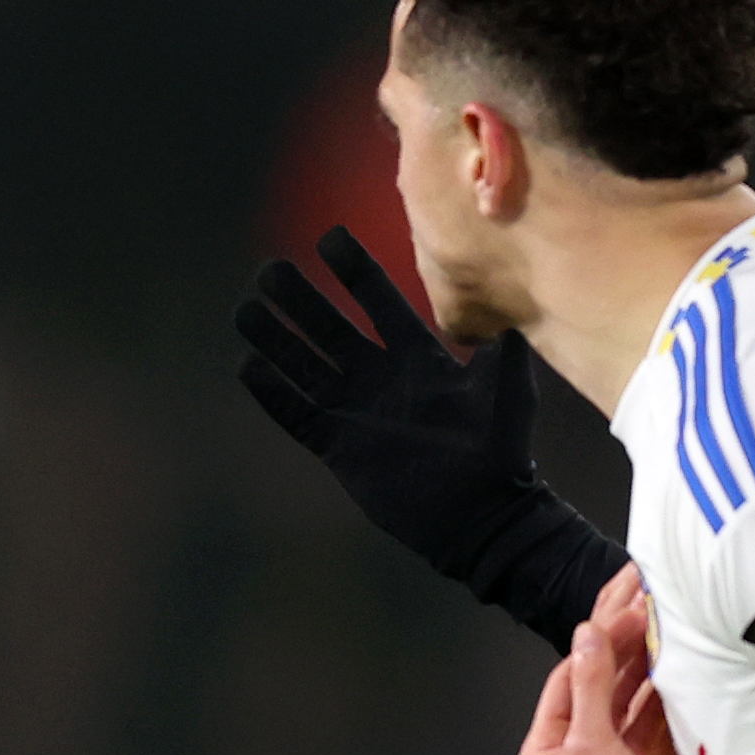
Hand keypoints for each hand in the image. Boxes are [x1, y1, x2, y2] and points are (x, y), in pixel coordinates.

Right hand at [234, 231, 626, 648]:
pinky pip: (299, 416)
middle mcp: (381, 380)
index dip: (355, 271)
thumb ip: (502, 349)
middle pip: (331, 329)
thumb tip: (503, 308)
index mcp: (418, 360)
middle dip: (301, 300)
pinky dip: (274, 394)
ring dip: (277, 340)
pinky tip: (247, 368)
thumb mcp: (508, 390)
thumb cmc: (501, 454)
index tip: (329, 238)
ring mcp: (357, 413)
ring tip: (245, 310)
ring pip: (306, 367)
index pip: (380, 303)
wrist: (481, 516)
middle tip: (269, 269)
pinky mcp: (340, 448)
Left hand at [519, 569, 700, 754]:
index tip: (620, 619)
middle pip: (594, 691)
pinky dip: (654, 702)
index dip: (593, 647)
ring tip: (662, 635)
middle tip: (645, 618)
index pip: (565, 681)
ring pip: (620, 705)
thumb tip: (586, 634)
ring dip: (640, 672)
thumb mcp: (593, 742)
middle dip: (620, 655)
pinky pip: (640, 725)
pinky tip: (671, 675)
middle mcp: (567, 752)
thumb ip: (590, 686)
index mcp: (543, 747)